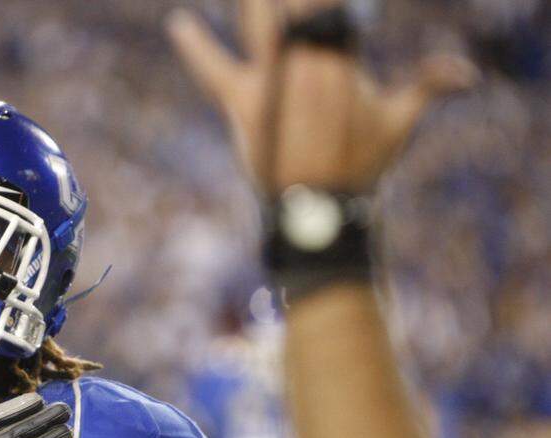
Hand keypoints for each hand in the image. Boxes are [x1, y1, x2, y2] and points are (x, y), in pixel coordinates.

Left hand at [167, 0, 476, 193]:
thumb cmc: (362, 166)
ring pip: (257, 23)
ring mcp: (272, 81)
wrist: (322, 209)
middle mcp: (305, 64)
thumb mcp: (397, 123)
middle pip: (293, 8)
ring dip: (252, 1)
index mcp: (342, 60)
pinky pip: (213, 69)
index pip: (331, 8)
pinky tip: (177, 24)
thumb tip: (468, 74)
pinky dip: (194, 47)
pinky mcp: (243, 103)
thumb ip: (427, 87)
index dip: (322, 0)